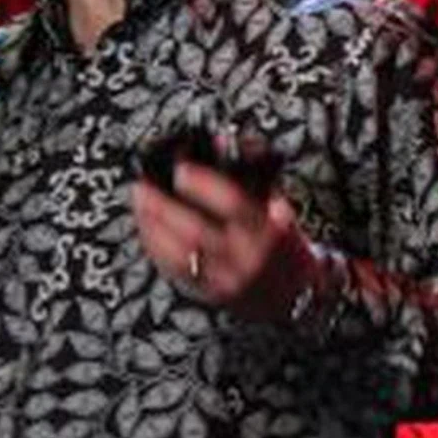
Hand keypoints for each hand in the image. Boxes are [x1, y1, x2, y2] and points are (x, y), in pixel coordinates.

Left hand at [130, 157, 322, 325]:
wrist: (298, 293)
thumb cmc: (285, 241)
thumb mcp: (276, 203)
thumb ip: (249, 172)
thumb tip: (216, 143)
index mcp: (269, 229)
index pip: (233, 204)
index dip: (203, 184)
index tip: (181, 169)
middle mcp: (248, 256)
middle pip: (197, 231)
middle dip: (163, 207)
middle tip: (142, 186)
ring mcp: (229, 278)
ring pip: (180, 253)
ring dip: (152, 226)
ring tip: (139, 202)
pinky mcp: (213, 293)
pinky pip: (177, 271)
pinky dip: (157, 248)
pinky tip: (147, 229)